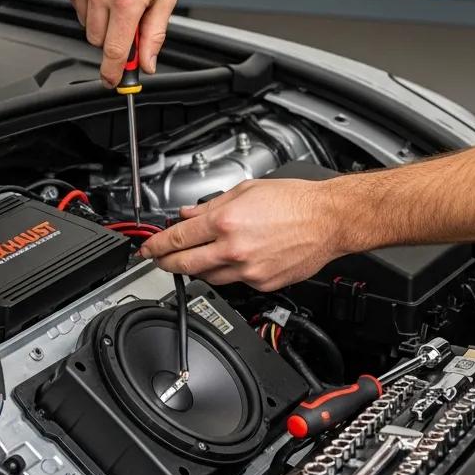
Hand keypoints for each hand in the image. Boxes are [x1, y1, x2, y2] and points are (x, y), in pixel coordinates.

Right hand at [60, 0, 180, 86]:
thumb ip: (154, 34)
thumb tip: (147, 61)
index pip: (113, 51)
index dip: (112, 72)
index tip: (111, 81)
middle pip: (96, 40)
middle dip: (112, 37)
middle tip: (129, 19)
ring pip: (84, 22)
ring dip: (100, 18)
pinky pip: (75, 2)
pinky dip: (88, 0)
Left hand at [139, 178, 349, 290]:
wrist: (328, 220)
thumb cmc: (294, 201)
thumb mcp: (246, 190)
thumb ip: (211, 205)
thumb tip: (188, 215)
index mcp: (225, 221)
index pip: (177, 238)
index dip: (155, 245)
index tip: (147, 249)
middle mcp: (233, 248)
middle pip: (185, 264)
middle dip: (166, 264)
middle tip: (159, 260)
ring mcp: (248, 270)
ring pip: (208, 277)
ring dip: (197, 268)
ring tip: (198, 257)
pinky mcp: (262, 283)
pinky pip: (235, 283)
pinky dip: (228, 273)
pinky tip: (234, 261)